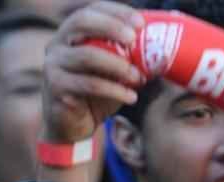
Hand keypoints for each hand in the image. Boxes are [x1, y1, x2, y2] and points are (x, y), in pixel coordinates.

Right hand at [42, 1, 144, 143]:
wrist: (73, 128)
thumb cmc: (96, 94)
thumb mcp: (114, 70)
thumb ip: (131, 53)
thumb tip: (169, 32)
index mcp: (71, 32)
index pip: (92, 9)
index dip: (116, 12)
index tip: (141, 23)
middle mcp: (57, 44)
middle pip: (82, 22)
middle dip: (112, 27)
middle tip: (135, 39)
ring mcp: (53, 65)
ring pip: (88, 56)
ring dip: (118, 66)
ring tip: (139, 78)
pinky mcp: (56, 88)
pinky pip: (89, 84)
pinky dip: (114, 90)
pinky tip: (131, 97)